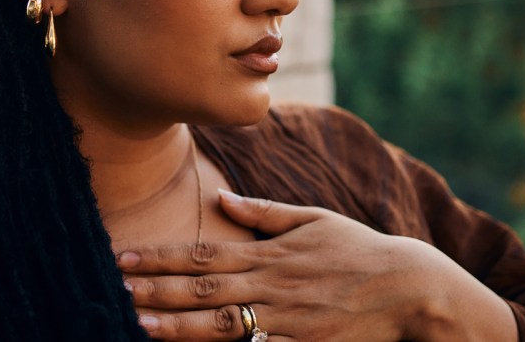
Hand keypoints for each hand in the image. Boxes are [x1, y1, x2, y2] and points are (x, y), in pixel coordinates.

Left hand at [117, 190, 516, 340]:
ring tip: (139, 323)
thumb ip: (266, 212)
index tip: (127, 257)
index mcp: (270, 252)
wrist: (408, 288)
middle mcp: (272, 284)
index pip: (205, 254)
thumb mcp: (313, 219)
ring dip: (178, 325)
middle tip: (116, 288)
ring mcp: (287, 319)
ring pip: (223, 323)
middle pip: (204, 289)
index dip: (163, 257)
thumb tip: (224, 200)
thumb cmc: (358, 250)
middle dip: (156, 289)